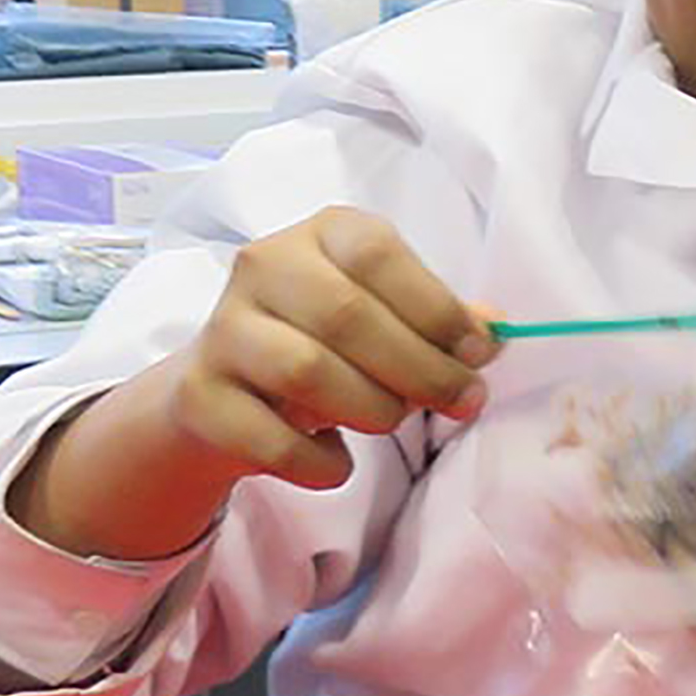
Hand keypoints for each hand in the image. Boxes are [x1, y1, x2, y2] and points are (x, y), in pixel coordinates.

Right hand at [22, 210, 490, 559]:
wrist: (219, 394)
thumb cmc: (321, 344)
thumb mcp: (383, 319)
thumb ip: (437, 319)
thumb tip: (496, 329)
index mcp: (321, 234)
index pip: (378, 253)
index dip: (437, 308)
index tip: (479, 355)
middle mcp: (263, 266)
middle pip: (348, 316)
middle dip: (420, 370)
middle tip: (461, 402)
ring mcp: (222, 329)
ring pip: (307, 371)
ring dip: (371, 408)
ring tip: (390, 421)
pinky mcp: (198, 396)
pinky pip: (270, 438)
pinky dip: (321, 462)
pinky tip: (339, 460)